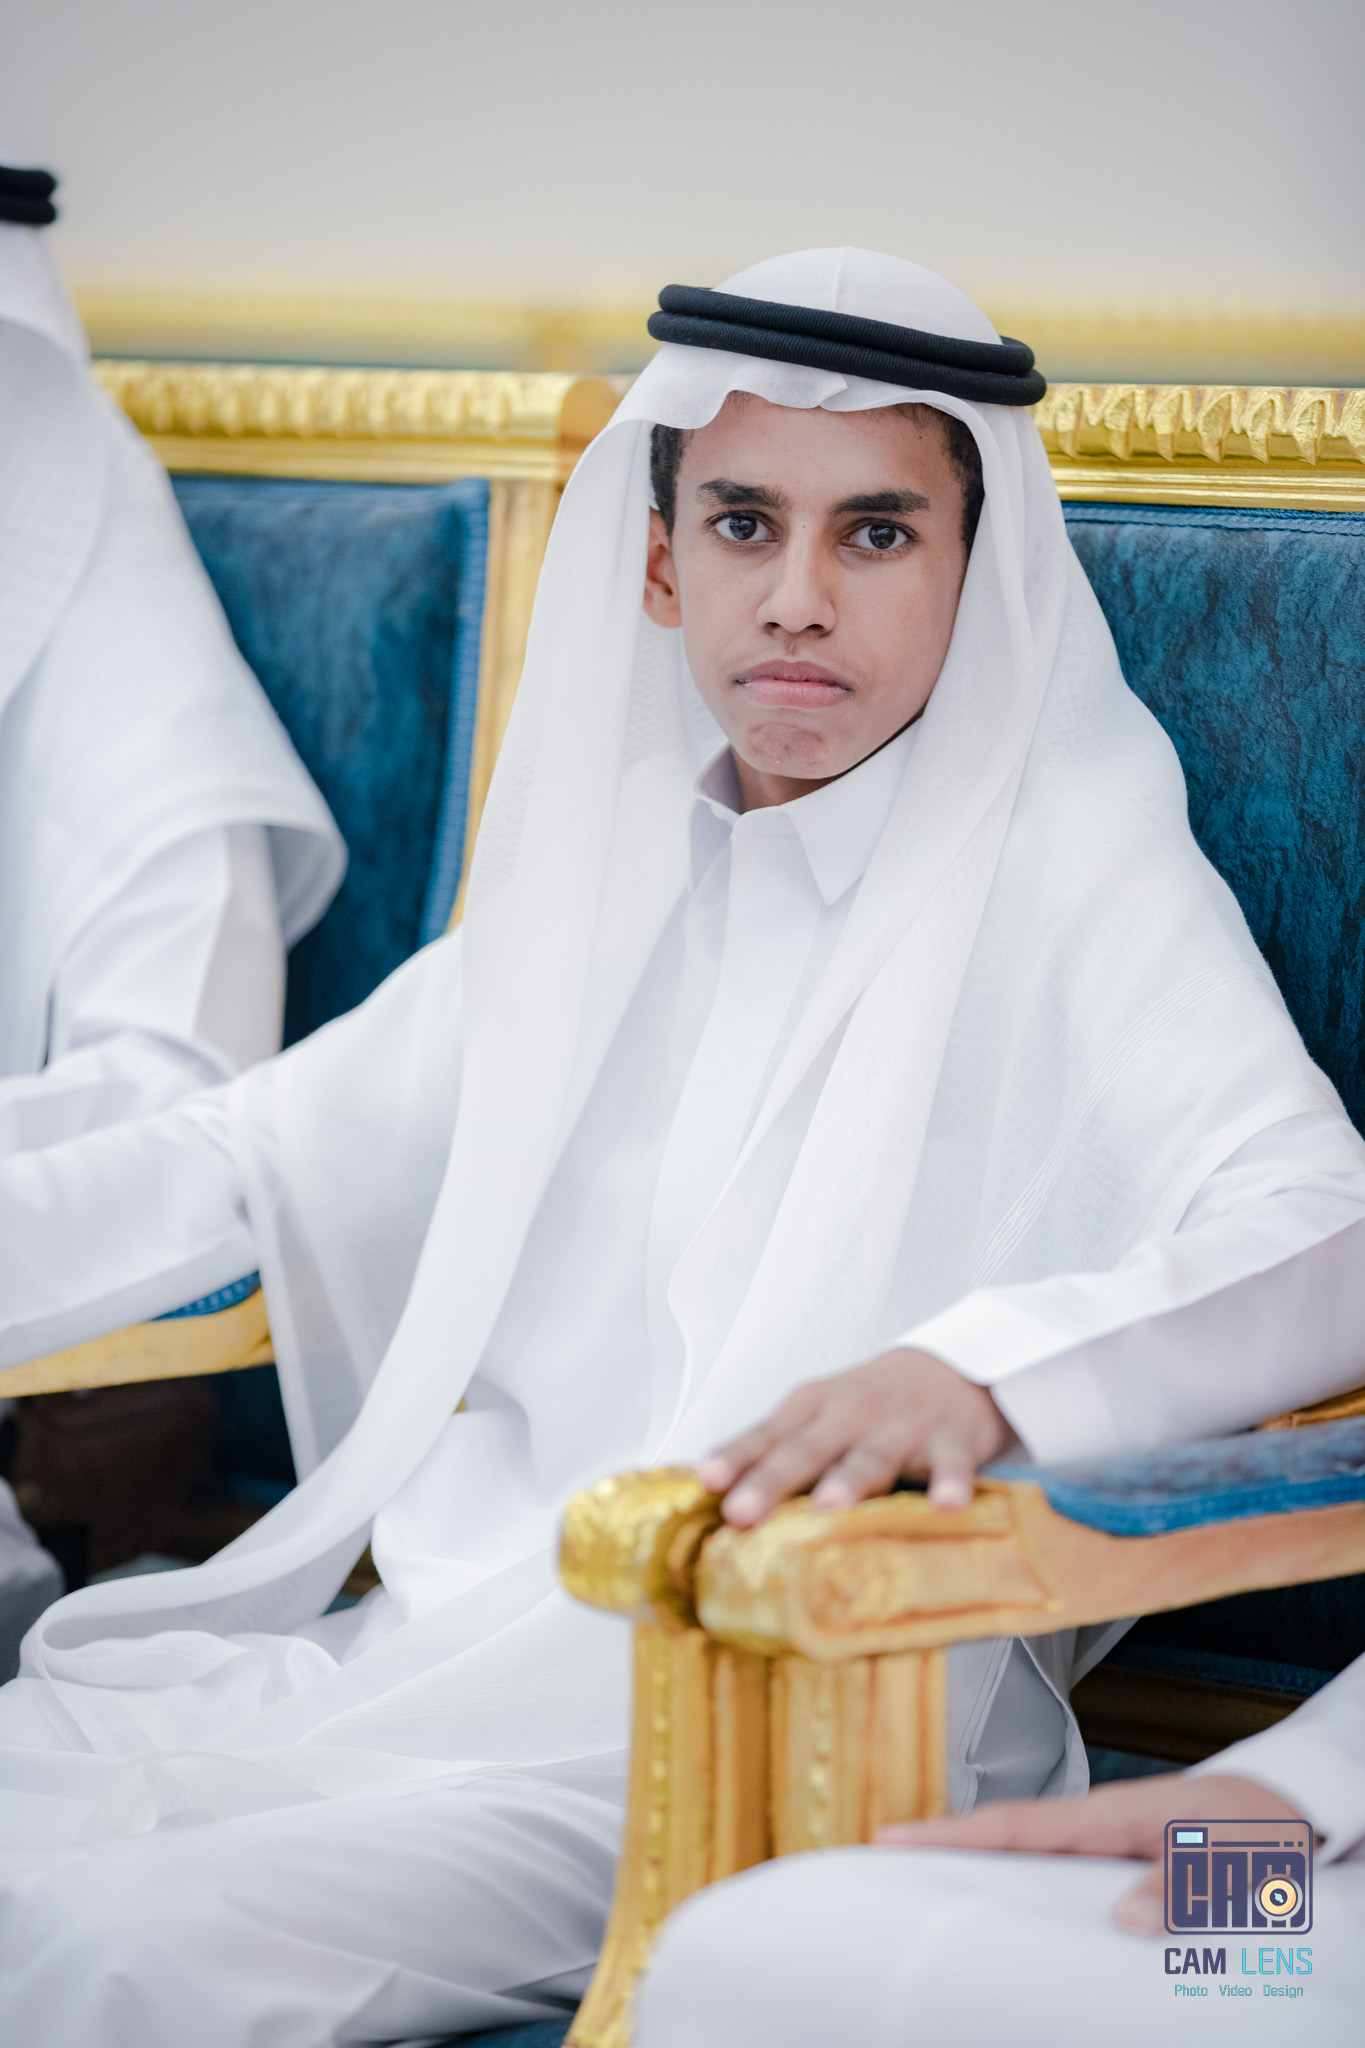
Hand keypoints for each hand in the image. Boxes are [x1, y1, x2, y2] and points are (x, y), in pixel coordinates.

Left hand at [697, 1347, 1015, 1526]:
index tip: (707, 1481)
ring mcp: (901, 1425)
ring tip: (830, 1506)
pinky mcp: (951, 1438)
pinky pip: (951, 1463)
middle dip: (773, 1480)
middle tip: (743, 1511)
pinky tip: (948, 1505)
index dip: (736, 1457)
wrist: (952, 1367)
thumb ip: (779, 1454)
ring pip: (872, 1455)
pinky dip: (950, 1482)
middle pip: (807, 1449)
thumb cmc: (869, 1406)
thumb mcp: (820, 1416)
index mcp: (812, 1407)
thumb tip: (720, 1506)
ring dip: (851, 1479)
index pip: (766, 1435)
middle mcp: (850, 1413)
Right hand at [876, 1772, 1303, 1932]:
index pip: (1014, 1823)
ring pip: (1022, 1853)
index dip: (950, 1830)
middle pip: (1000, 1835)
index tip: (889, 1836)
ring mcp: (1097, 1841)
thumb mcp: (1228, 1859)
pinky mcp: (1110, 1860)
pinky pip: (1049, 1870)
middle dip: (939, 1845)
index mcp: (1106, 1816)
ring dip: (972, 1863)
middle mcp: (1091, 1825)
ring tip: (918, 1887)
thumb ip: (1179, 1885)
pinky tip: (998, 1907)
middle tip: (876, 1862)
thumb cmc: (1253, 1825)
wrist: (1282, 1806)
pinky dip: (1013, 1878)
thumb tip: (1120, 1919)